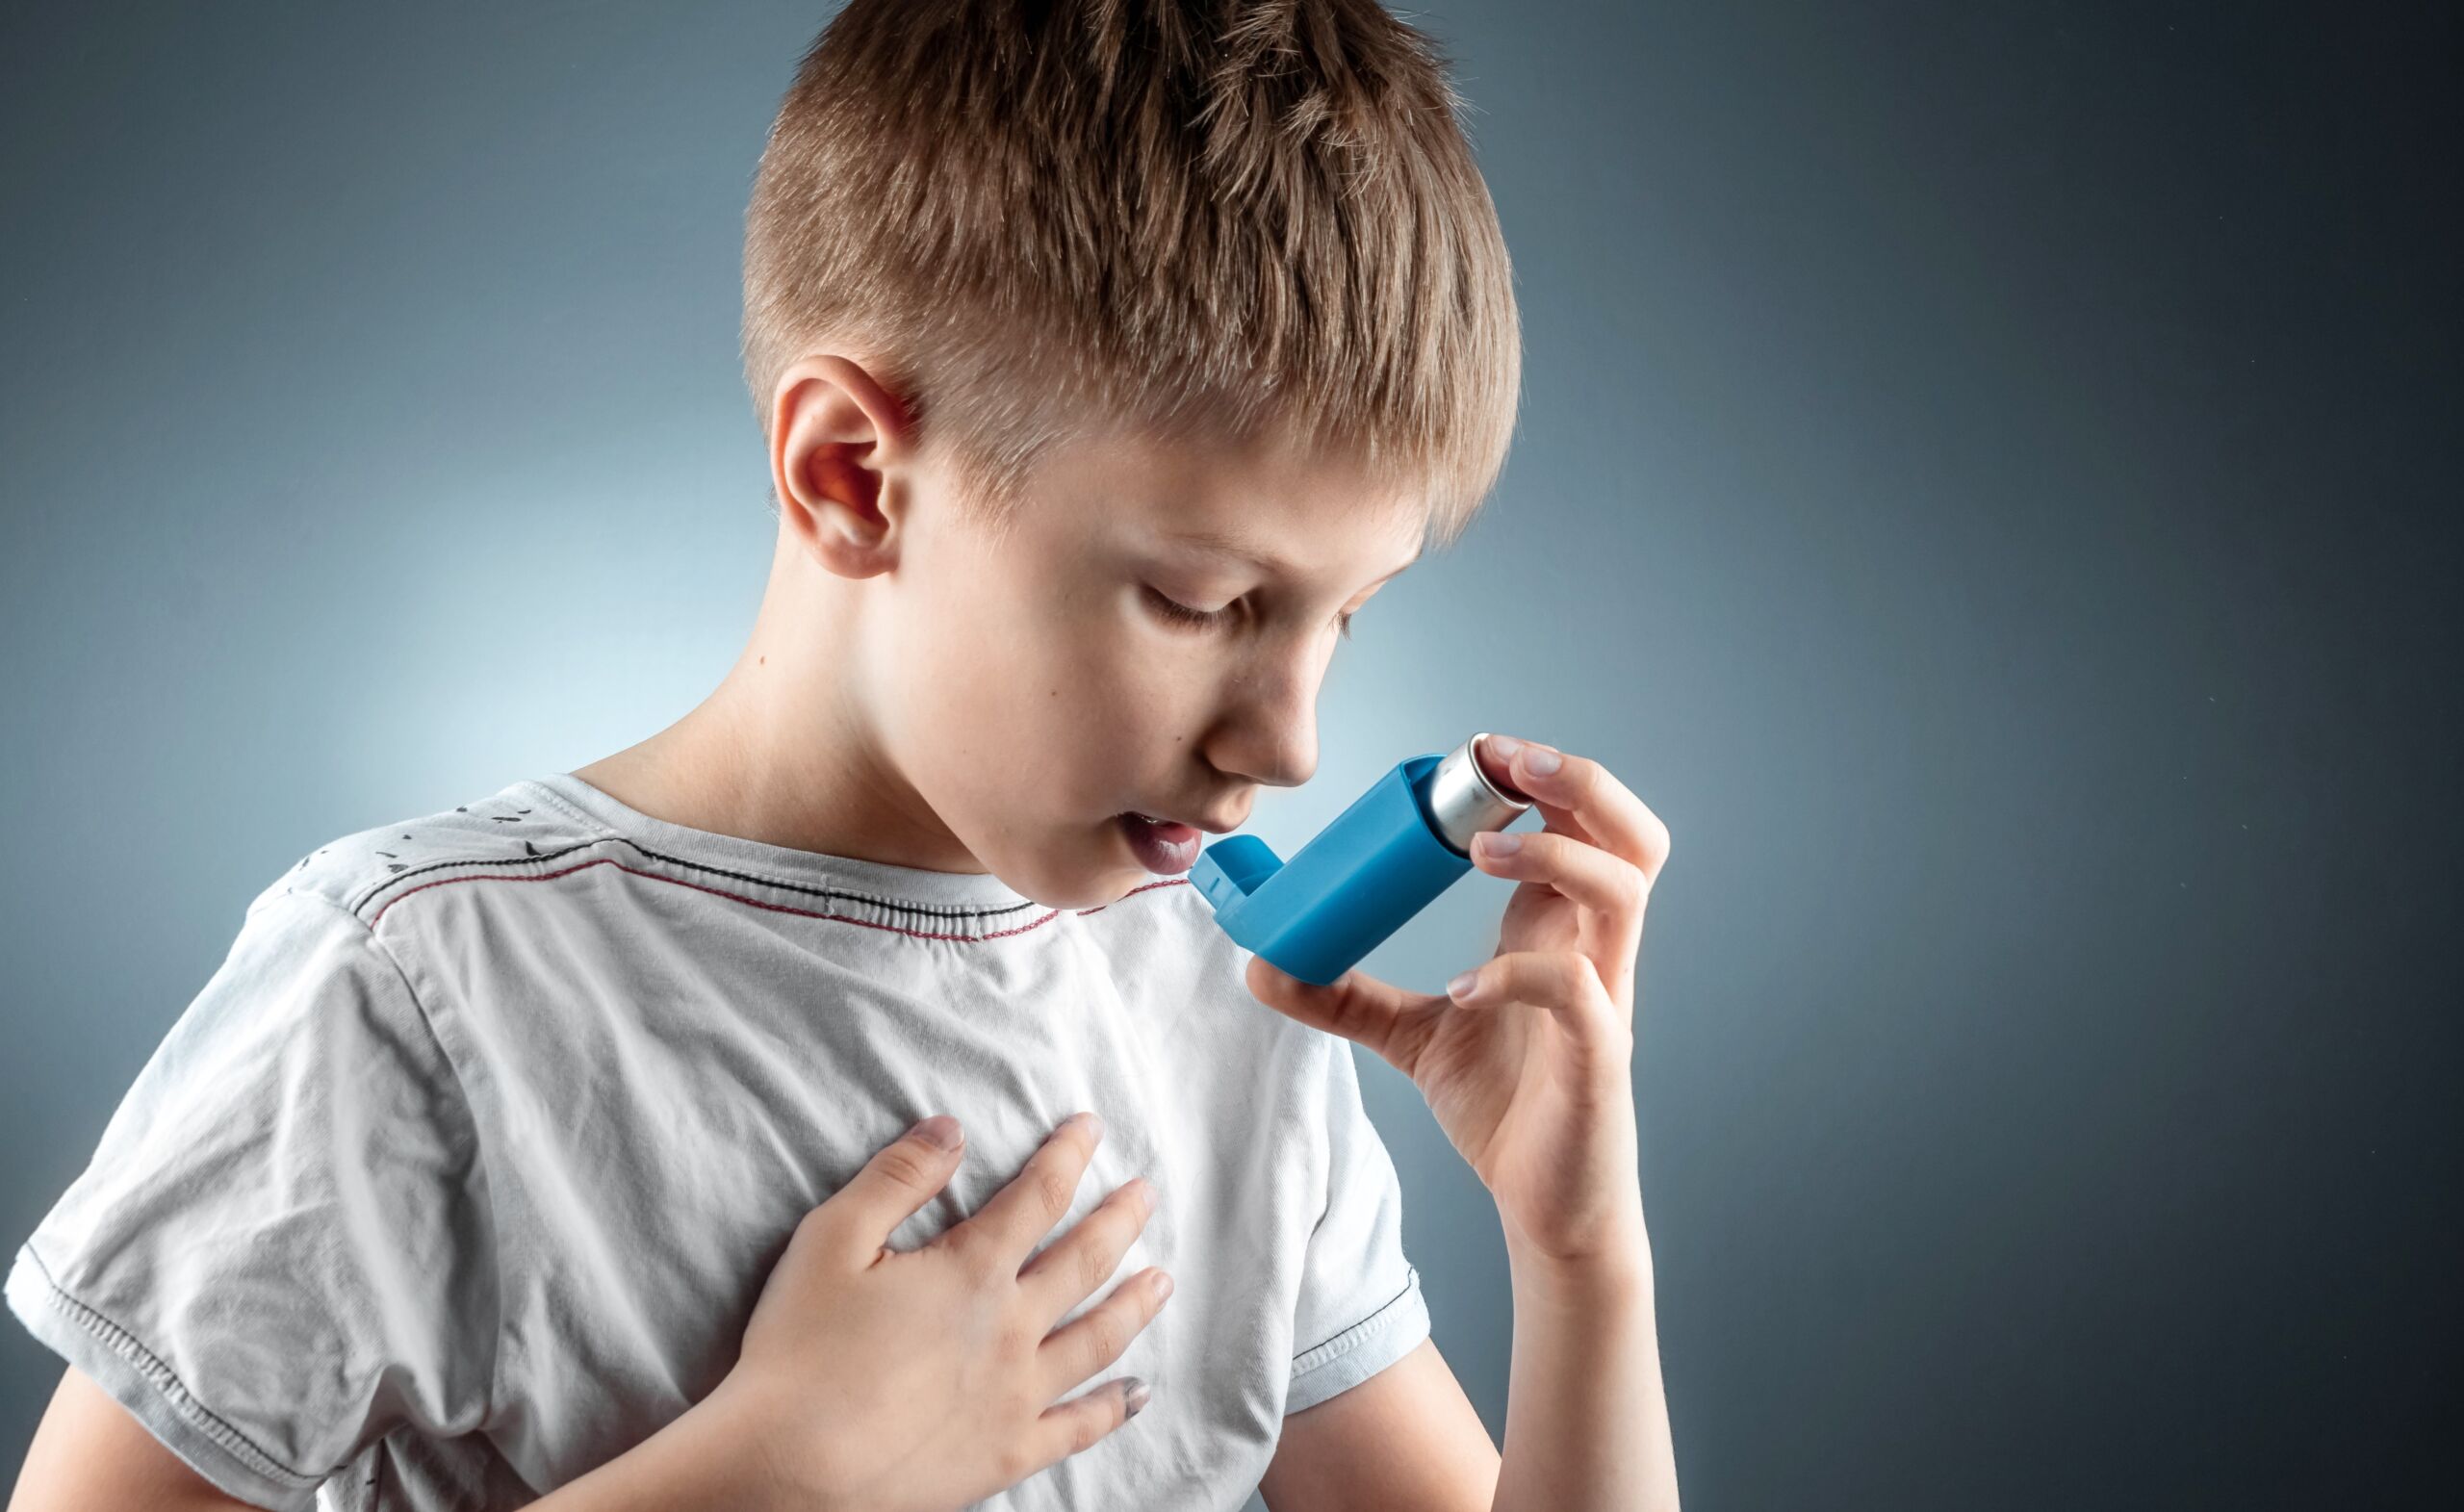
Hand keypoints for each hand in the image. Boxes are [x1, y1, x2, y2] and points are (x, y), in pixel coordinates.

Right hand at [699, 1112, 1171, 1511]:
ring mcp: (1017, 1396)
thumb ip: (897, 1178)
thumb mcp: (832, 1240)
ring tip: (1163, 1279)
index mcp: (973, 1271)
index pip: (1039, 1196)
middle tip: (1146, 1194)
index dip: (1068, 1155)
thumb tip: (951, 1129)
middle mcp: (1011, 1329)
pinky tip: (1138, 1392)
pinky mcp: (1008, 1454)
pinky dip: (1115, 1407)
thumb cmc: (799, 1353)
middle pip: (1086, 1261)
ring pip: (1098, 1338)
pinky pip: (1079, 1427)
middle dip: (1120, 1219)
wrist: (789, 1470)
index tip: (1091, 1128)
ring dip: (1135, 1303)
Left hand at [1246, 735, 1670, 1271]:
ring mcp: (1605, 1000)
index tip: (1475, 751)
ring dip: (1557, 855)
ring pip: (1625, 891)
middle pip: (1633, 835)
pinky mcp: (1599, 1058)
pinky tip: (1463, 986)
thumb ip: (1348, 993)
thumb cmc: (1506, 1107)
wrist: (1547, 1208)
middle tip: (1508, 763)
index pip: (1579, 825)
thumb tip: (1263, 962)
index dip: (1540, 777)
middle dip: (1578, 783)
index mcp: (1557, 931)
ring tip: (1484, 852)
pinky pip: (1578, 993)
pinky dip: (1517, 975)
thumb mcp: (1412, 1034)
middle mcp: (1593, 951)